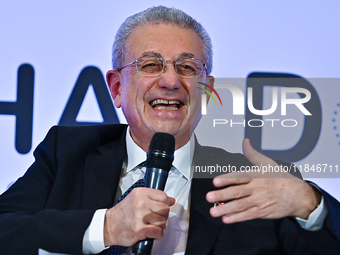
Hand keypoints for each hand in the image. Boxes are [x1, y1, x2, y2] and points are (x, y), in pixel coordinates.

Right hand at [104, 188, 174, 246]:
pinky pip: (158, 231)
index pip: (163, 196)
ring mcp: (140, 216)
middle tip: (156, 218)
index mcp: (140, 193)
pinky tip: (151, 232)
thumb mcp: (135, 198)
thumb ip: (152, 197)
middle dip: (163, 215)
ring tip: (152, 225)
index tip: (164, 206)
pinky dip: (157, 234)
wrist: (109, 226)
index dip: (166, 203)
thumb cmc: (123, 213)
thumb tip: (170, 200)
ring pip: (163, 221)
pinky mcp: (140, 229)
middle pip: (165, 209)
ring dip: (160, 226)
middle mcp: (141, 203)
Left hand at [206, 138, 320, 223]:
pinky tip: (227, 219)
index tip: (215, 181)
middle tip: (209, 197)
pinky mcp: (262, 212)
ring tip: (214, 211)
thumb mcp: (268, 163)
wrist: (299, 196)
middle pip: (237, 192)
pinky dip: (237, 217)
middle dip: (222, 195)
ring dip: (226, 209)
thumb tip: (245, 142)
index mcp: (256, 176)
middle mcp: (257, 188)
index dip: (227, 179)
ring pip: (240, 205)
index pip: (239, 177)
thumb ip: (253, 154)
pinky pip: (248, 215)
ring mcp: (259, 201)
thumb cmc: (282, 179)